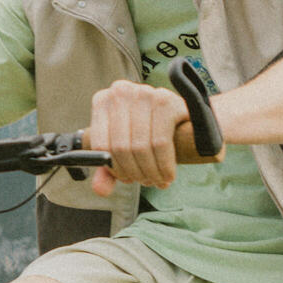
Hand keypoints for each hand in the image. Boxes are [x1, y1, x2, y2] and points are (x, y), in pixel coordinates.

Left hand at [86, 81, 192, 195]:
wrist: (182, 116)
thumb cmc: (148, 131)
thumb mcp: (125, 147)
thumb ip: (110, 168)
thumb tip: (100, 190)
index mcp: (103, 101)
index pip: (100, 145)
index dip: (115, 169)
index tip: (127, 179)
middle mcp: (121, 92)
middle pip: (121, 147)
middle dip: (135, 173)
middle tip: (146, 182)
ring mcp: (143, 93)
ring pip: (140, 146)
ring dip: (151, 172)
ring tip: (158, 180)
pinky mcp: (166, 100)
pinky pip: (161, 142)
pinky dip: (165, 165)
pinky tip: (168, 174)